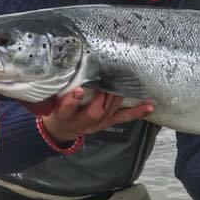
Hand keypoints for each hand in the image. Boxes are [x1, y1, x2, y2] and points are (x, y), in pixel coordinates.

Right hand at [28, 88, 153, 142]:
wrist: (61, 130)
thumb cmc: (57, 111)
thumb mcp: (51, 103)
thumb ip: (58, 90)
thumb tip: (65, 68)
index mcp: (63, 115)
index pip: (66, 109)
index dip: (72, 101)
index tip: (78, 91)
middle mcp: (82, 121)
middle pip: (94, 111)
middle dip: (103, 97)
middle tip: (110, 82)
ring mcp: (97, 123)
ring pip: (110, 111)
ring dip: (119, 98)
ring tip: (128, 86)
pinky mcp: (107, 122)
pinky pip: (123, 118)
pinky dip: (137, 112)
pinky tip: (149, 107)